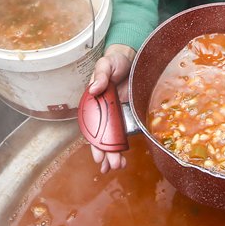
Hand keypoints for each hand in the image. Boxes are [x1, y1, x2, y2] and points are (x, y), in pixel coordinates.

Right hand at [87, 44, 134, 173]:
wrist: (132, 58)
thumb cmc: (115, 61)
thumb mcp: (106, 64)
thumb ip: (101, 74)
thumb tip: (94, 89)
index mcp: (94, 103)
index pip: (91, 127)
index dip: (94, 142)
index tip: (98, 155)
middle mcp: (103, 112)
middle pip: (102, 137)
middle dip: (106, 153)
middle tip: (110, 167)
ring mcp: (116, 115)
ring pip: (112, 138)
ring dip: (114, 154)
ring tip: (118, 167)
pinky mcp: (128, 115)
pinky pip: (125, 132)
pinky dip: (123, 145)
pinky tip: (124, 158)